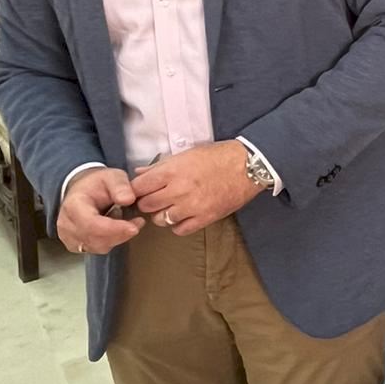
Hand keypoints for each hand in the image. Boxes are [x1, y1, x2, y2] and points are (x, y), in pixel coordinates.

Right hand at [58, 168, 144, 255]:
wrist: (82, 191)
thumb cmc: (96, 184)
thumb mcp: (112, 176)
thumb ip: (121, 186)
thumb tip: (128, 200)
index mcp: (73, 206)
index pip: (91, 224)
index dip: (114, 229)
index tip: (134, 227)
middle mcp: (67, 225)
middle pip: (96, 239)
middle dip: (121, 234)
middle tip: (138, 222)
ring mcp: (69, 237)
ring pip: (99, 247)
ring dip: (118, 237)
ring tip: (126, 220)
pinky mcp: (75, 245)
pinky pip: (98, 249)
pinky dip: (111, 241)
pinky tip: (116, 228)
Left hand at [131, 142, 262, 237]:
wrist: (248, 167)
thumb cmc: (218, 156)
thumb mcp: (187, 154)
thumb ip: (162, 165)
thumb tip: (140, 173)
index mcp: (172, 171)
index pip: (139, 186)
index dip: (136, 189)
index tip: (140, 190)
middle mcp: (179, 190)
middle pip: (146, 205)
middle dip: (147, 202)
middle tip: (155, 198)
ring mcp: (192, 206)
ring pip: (160, 220)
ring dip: (162, 214)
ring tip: (170, 207)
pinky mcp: (205, 218)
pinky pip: (180, 229)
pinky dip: (178, 225)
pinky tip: (183, 215)